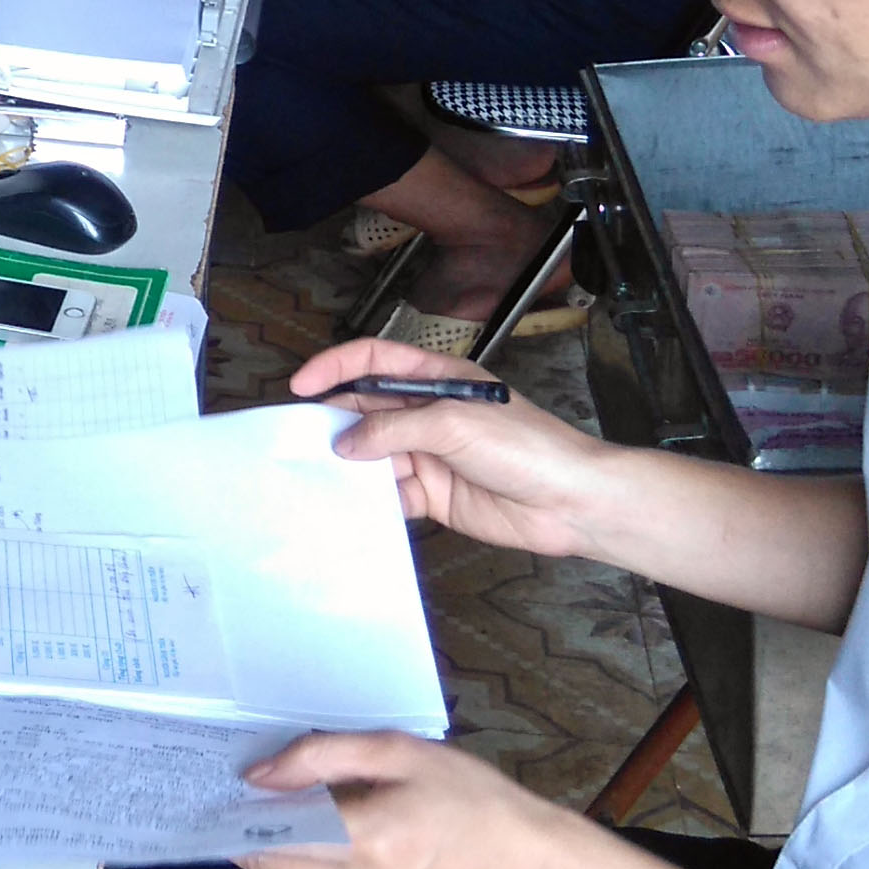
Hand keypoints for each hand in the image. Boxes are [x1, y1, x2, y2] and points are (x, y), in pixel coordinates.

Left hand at [238, 730, 603, 868]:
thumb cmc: (479, 804)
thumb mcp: (404, 755)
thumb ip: (322, 758)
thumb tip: (258, 775)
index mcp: (369, 841)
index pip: (269, 838)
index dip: (240, 814)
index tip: (225, 790)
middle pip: (275, 867)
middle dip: (265, 832)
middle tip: (271, 796)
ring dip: (302, 854)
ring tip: (339, 818)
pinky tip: (367, 851)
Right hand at [289, 336, 615, 557]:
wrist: (569, 502)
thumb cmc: (525, 446)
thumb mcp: (454, 422)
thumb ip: (394, 429)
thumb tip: (346, 444)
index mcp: (436, 379)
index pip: (375, 361)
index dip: (335, 366)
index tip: (301, 386)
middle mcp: (428, 414)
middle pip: (366, 410)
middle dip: (333, 422)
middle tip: (298, 441)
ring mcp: (429, 455)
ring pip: (372, 456)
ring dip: (347, 466)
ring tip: (316, 478)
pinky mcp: (432, 495)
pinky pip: (389, 494)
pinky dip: (368, 501)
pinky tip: (349, 508)